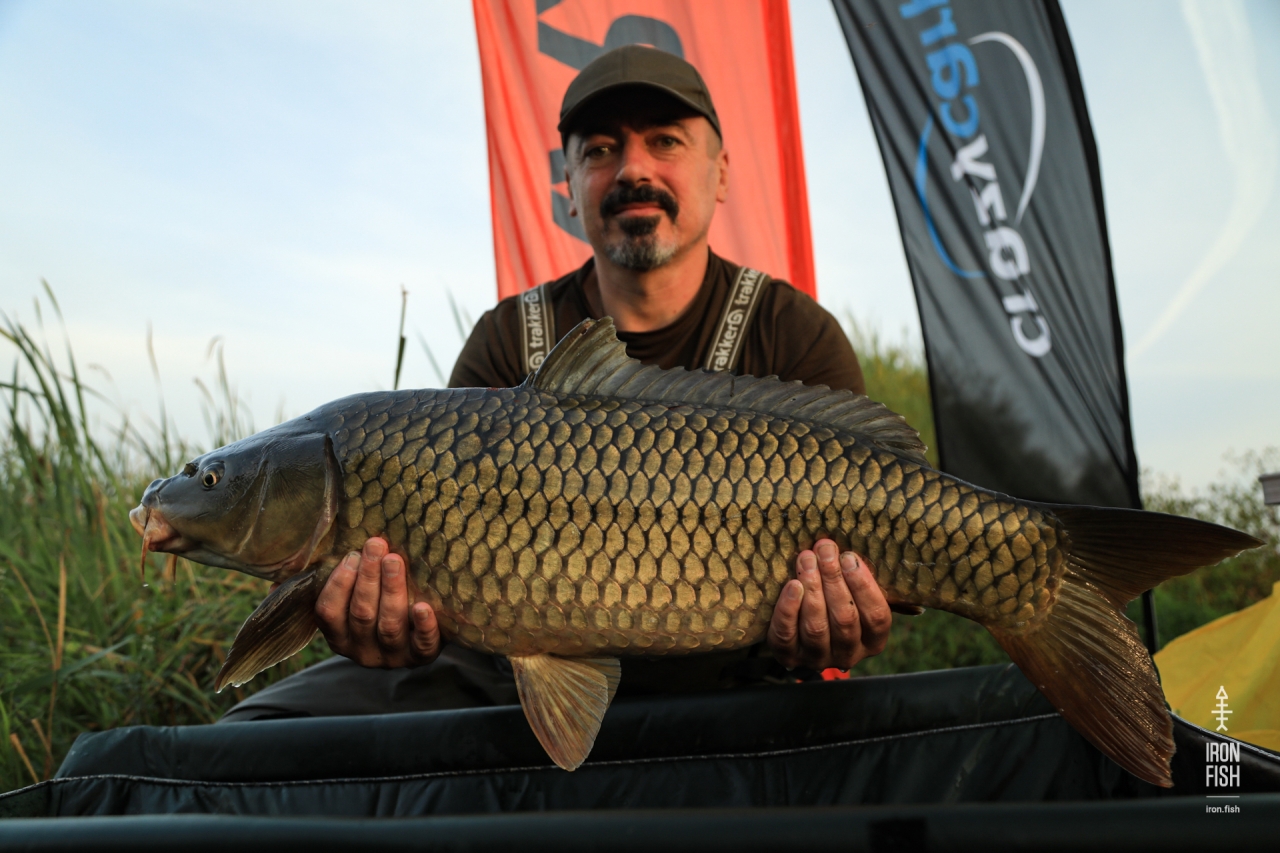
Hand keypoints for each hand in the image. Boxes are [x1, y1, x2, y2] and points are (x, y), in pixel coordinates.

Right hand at [314, 537, 441, 667]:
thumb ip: (343, 578)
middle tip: (376, 545)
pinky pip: (422, 645)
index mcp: (340, 636)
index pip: (328, 613)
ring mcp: (391, 657)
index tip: (352, 555)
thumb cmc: (380, 604)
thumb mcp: (356, 597)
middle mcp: (362, 652)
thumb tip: (329, 550)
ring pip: (389, 625)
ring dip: (391, 590)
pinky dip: (423, 626)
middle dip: (368, 577)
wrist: (420, 633)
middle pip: (361, 614)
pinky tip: (423, 607)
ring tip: (395, 561)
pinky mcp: (420, 658)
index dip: (338, 584)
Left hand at [767, 539, 890, 670]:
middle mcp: (848, 655)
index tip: (849, 556)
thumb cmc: (833, 602)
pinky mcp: (788, 655)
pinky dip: (789, 608)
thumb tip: (842, 546)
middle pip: (845, 619)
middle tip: (824, 551)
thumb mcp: (852, 595)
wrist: (799, 632)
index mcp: (872, 641)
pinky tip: (792, 585)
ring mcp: (817, 658)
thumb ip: (854, 578)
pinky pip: (787, 634)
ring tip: (807, 560)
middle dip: (834, 580)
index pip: (877, 617)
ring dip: (812, 589)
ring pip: (816, 627)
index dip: (863, 585)